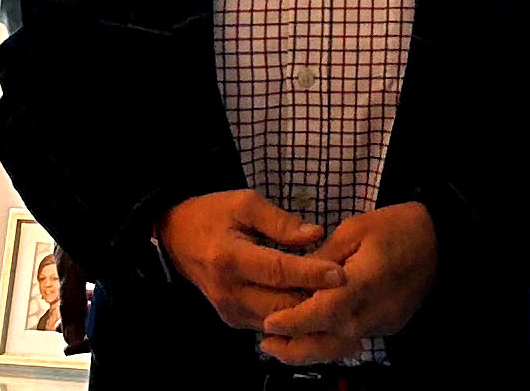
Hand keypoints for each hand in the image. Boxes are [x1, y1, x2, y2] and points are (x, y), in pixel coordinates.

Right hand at [156, 189, 345, 332]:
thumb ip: (280, 220)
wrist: (176, 238)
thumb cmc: (213, 215)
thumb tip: (315, 234)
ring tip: (343, 306)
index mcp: (230, 258)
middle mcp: (229, 291)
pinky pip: (270, 325)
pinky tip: (319, 310)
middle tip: (352, 294)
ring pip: (278, 322)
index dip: (311, 274)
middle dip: (316, 301)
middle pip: (281, 304)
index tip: (341, 274)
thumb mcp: (244, 203)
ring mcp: (229, 310)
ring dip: (309, 314)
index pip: (277, 270)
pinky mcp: (233, 320)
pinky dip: (295, 319)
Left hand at [256, 201, 439, 362]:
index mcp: (363, 282)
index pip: (321, 311)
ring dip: (309, 350)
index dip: (293, 322)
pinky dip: (329, 341)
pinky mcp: (388, 327)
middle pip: (327, 341)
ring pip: (339, 347)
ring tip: (281, 347)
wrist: (441, 241)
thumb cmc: (396, 227)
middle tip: (265, 345)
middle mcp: (372, 311)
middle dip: (294, 347)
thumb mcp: (354, 229)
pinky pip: (353, 340)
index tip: (268, 325)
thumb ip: (322, 257)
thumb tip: (295, 276)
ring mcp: (382, 323)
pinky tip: (312, 333)